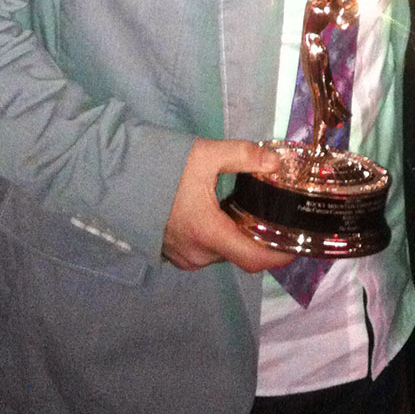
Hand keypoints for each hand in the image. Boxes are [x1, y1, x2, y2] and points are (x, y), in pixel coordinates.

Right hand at [162, 137, 295, 273]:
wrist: (117, 177)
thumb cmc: (162, 167)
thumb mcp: (207, 154)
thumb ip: (245, 156)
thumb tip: (276, 162)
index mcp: (208, 233)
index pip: (254, 258)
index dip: (280, 256)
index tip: (297, 245)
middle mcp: (197, 254)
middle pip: (240, 254)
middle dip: (259, 237)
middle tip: (273, 212)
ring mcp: (183, 257)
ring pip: (223, 253)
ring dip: (237, 236)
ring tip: (245, 208)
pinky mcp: (173, 253)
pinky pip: (206, 251)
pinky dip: (219, 237)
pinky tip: (220, 213)